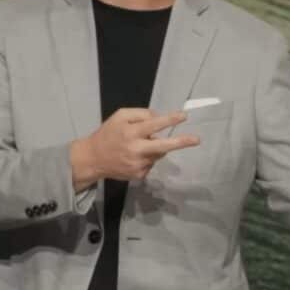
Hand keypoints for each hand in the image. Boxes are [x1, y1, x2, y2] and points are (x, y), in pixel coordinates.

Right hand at [71, 108, 198, 187]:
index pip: (154, 124)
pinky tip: (134, 157)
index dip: (170, 120)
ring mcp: (138, 165)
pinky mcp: (139, 175)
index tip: (184, 116)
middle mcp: (136, 149)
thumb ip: (139, 114)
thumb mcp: (119, 116)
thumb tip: (158, 118)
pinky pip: (151, 163)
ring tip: (138, 145)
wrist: (93, 159)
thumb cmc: (108, 134)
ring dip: (155, 148)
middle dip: (181, 142)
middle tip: (197, 140)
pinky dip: (148, 158)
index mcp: (131, 132)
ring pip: (158, 154)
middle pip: (163, 146)